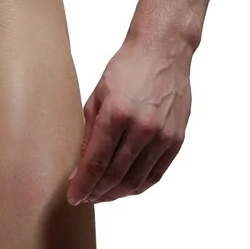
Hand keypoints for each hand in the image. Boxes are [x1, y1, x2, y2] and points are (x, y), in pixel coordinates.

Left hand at [67, 35, 191, 204]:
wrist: (163, 52)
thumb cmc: (126, 68)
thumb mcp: (98, 94)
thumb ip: (91, 130)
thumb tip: (82, 163)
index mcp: (117, 113)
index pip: (97, 161)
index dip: (83, 182)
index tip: (72, 195)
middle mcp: (142, 127)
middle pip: (116, 174)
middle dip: (97, 191)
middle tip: (85, 197)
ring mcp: (162, 136)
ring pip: (136, 179)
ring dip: (117, 193)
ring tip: (101, 196)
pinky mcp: (176, 140)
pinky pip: (156, 173)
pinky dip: (139, 185)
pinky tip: (125, 188)